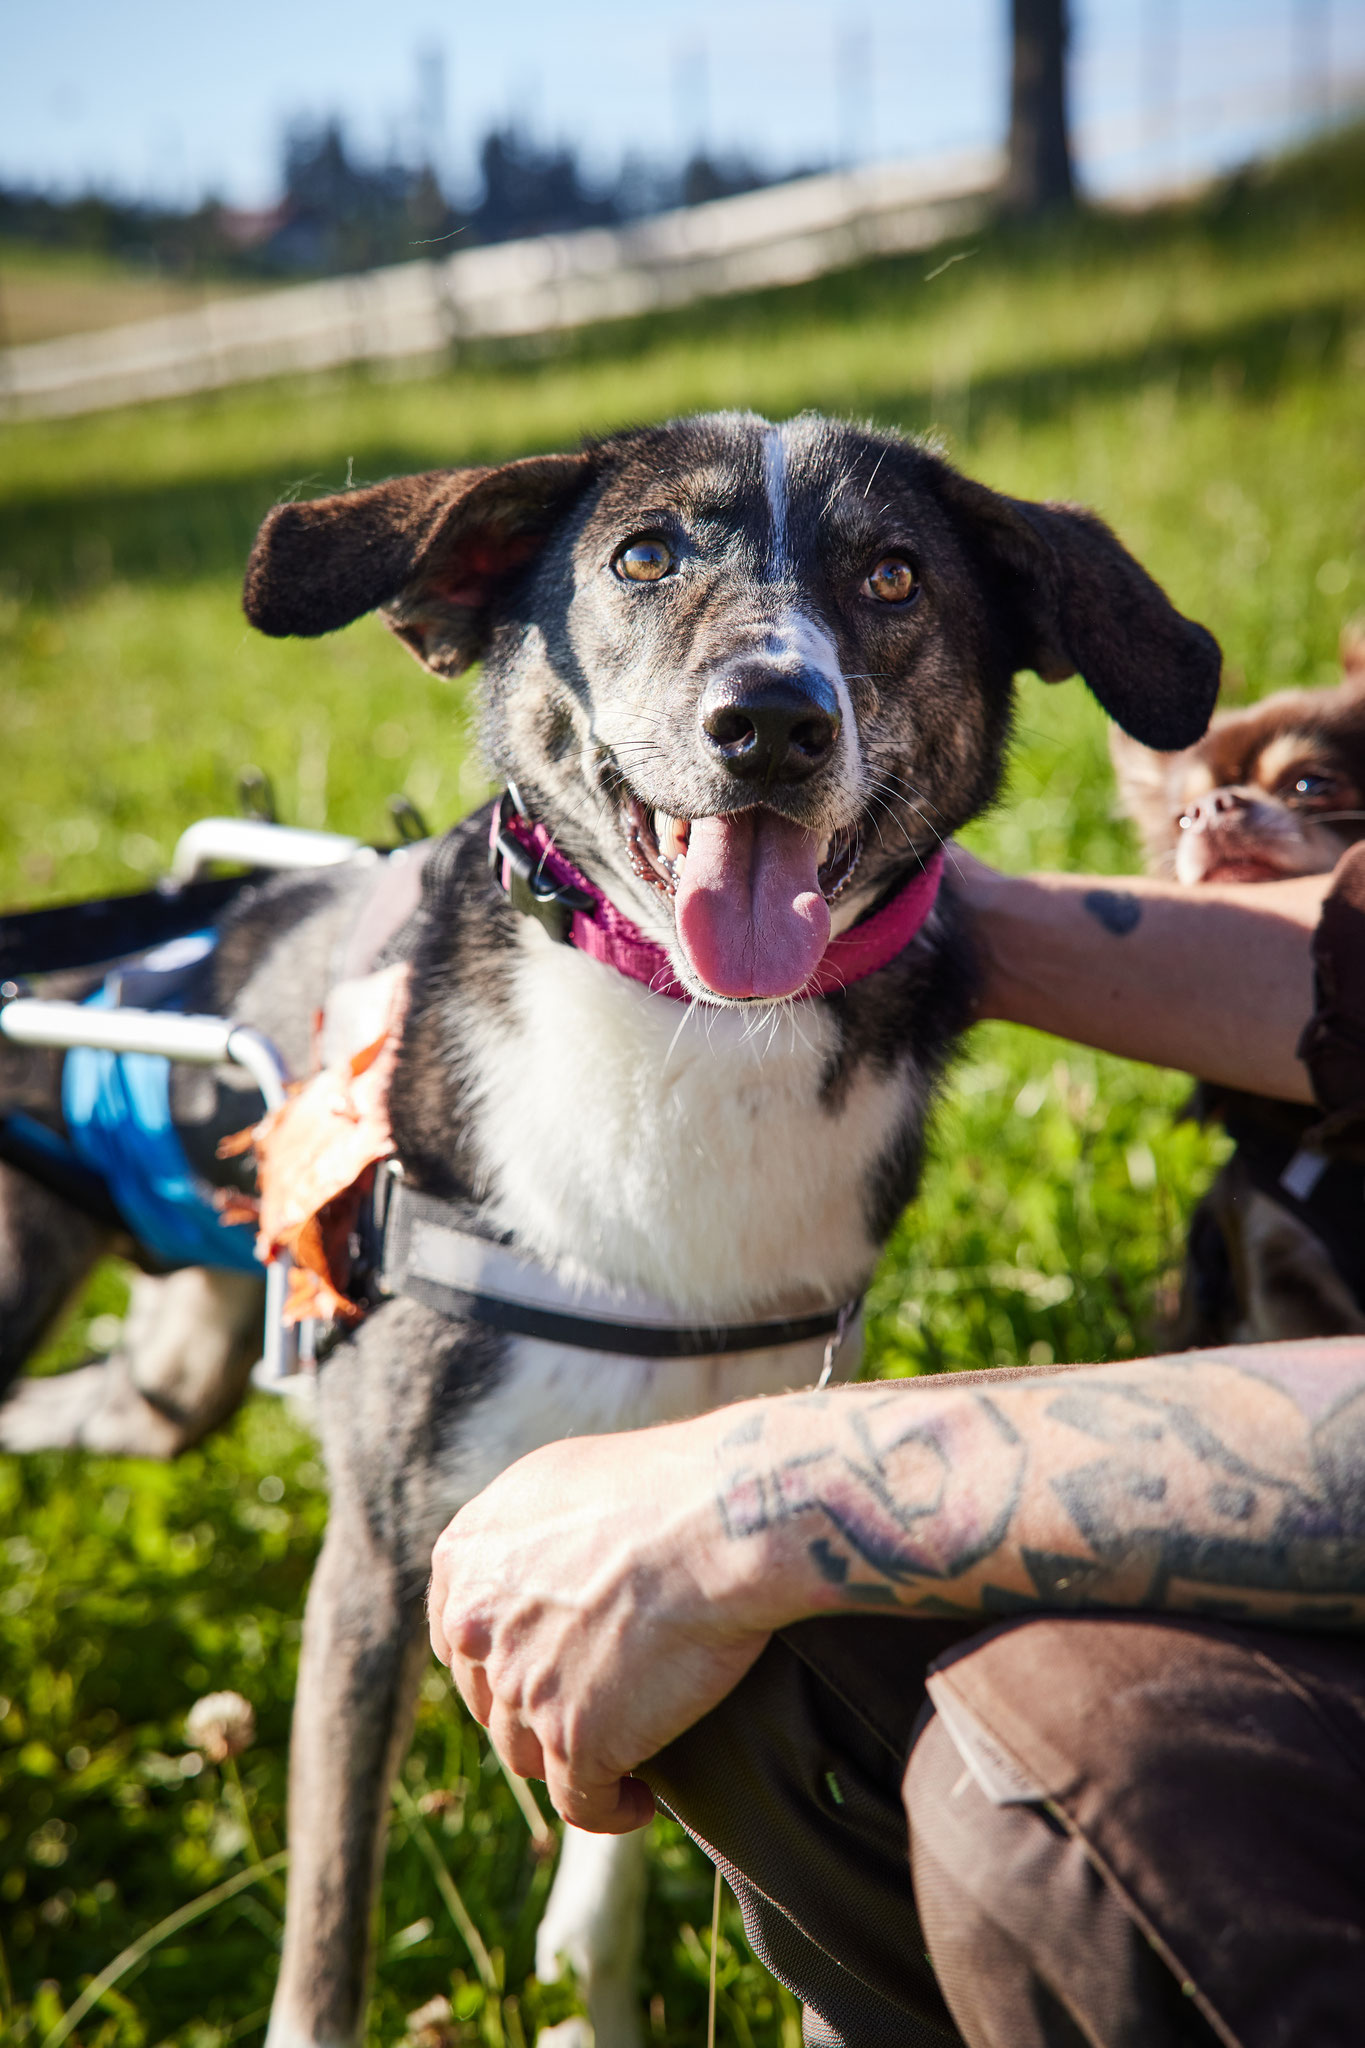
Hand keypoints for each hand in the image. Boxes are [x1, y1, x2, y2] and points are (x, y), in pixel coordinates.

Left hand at [427, 1412, 776, 1832]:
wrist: (721, 1519)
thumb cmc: (667, 1486)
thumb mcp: (564, 1481)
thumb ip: (529, 1533)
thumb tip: (543, 1566)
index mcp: (466, 1557)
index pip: (457, 1636)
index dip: (497, 1659)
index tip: (539, 1670)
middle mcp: (476, 1623)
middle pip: (490, 1696)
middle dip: (532, 1707)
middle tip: (591, 1706)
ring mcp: (522, 1685)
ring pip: (528, 1752)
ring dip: (568, 1758)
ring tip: (620, 1756)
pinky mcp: (575, 1739)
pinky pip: (582, 1802)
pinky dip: (611, 1809)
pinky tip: (641, 1801)